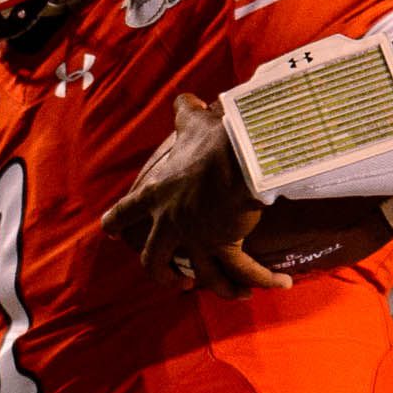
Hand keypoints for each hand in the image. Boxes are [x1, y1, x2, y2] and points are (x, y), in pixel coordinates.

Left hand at [100, 94, 293, 296]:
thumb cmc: (213, 137)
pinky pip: (244, 271)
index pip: (124, 213)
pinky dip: (264, 280)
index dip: (115, 225)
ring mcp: (195, 238)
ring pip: (202, 276)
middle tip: (178, 278)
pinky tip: (281, 283)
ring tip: (235, 292)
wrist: (240, 154)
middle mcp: (169, 222)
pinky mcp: (224, 245)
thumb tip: (187, 99)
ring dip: (219, 288)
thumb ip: (185, 112)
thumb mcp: (193, 121)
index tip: (111, 234)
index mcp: (155, 194)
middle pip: (153, 261)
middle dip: (163, 275)